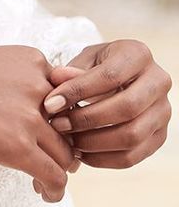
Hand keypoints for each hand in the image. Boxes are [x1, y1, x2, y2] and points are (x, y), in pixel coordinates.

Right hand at [0, 46, 77, 202]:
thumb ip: (23, 81)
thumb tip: (48, 111)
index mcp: (33, 60)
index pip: (66, 97)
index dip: (59, 119)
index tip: (47, 133)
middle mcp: (38, 84)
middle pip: (70, 126)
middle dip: (62, 146)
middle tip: (46, 159)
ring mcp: (29, 115)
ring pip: (66, 154)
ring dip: (58, 169)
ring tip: (42, 178)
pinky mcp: (18, 146)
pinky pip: (54, 176)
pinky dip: (54, 189)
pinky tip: (42, 192)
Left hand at [43, 39, 172, 168]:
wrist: (125, 77)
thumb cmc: (102, 64)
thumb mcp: (87, 59)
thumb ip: (73, 70)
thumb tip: (56, 79)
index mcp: (138, 55)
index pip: (110, 76)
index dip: (77, 91)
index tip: (50, 104)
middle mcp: (159, 82)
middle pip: (126, 108)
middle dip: (87, 120)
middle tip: (58, 125)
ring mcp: (163, 112)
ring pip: (131, 136)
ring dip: (94, 143)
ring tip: (68, 140)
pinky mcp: (159, 136)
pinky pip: (132, 156)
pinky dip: (103, 159)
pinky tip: (81, 152)